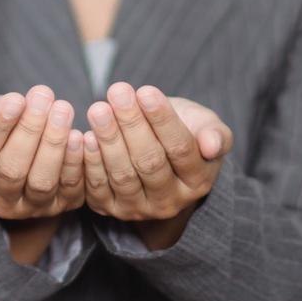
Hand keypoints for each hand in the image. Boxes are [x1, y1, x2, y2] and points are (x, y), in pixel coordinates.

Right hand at [0, 85, 85, 219]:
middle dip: (29, 130)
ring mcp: (30, 207)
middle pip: (12, 170)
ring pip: (41, 182)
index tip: (15, 99)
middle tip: (43, 97)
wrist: (21, 142)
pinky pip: (70, 188)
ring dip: (53, 144)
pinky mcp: (60, 206)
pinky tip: (79, 134)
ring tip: (62, 109)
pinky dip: (75, 162)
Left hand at [81, 82, 231, 224]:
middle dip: (131, 125)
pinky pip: (98, 188)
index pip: (181, 149)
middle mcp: (171, 202)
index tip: (146, 91)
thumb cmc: (186, 131)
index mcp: (198, 181)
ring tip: (99, 109)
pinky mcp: (112, 209)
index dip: (162, 120)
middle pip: (150, 162)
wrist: (159, 153)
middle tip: (117, 92)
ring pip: (123, 175)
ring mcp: (140, 209)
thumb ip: (216, 134)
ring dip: (109, 140)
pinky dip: (91, 162)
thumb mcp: (206, 126)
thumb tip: (212, 145)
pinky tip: (85, 136)